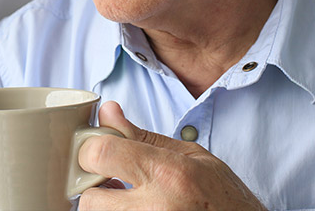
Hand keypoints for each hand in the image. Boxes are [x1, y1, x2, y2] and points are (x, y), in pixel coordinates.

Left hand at [77, 101, 265, 210]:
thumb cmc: (224, 198)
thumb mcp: (191, 157)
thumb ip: (143, 136)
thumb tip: (108, 112)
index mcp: (168, 174)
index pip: (101, 153)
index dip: (91, 149)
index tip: (97, 151)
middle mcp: (155, 207)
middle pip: (89, 198)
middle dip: (94, 188)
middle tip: (112, 183)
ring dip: (105, 207)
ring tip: (126, 199)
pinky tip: (132, 210)